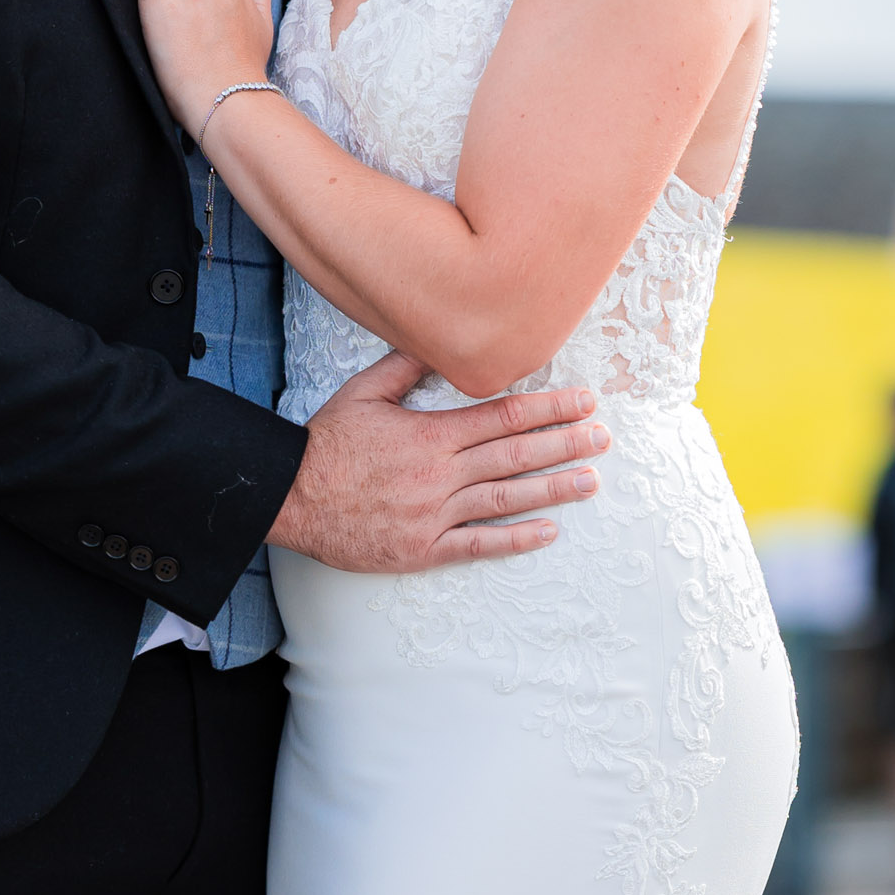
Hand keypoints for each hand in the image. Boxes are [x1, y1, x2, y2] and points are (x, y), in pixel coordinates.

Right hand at [267, 352, 608, 571]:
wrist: (290, 496)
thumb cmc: (327, 442)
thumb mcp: (364, 392)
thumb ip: (407, 366)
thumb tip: (445, 345)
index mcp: (430, 433)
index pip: (502, 416)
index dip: (548, 407)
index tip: (582, 401)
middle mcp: (439, 473)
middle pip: (515, 456)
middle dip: (564, 443)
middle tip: (603, 437)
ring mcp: (433, 514)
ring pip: (504, 500)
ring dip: (553, 489)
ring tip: (591, 481)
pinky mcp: (422, 549)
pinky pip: (477, 544)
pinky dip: (514, 539)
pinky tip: (548, 531)